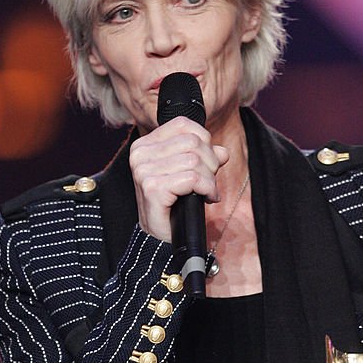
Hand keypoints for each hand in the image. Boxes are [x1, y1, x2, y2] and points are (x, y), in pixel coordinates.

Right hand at [129, 117, 229, 242]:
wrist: (158, 236)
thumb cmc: (172, 204)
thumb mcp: (188, 174)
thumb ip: (204, 157)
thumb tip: (222, 151)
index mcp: (145, 144)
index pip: (184, 125)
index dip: (204, 141)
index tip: (206, 163)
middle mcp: (140, 153)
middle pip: (193, 142)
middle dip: (210, 163)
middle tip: (209, 182)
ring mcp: (144, 170)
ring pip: (195, 161)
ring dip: (209, 179)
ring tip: (206, 192)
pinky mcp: (152, 187)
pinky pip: (193, 178)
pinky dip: (206, 189)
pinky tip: (205, 199)